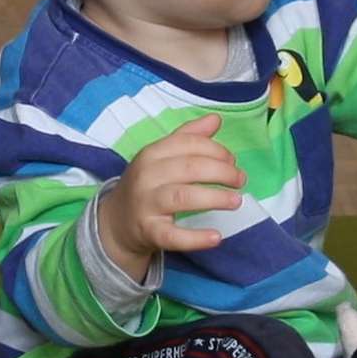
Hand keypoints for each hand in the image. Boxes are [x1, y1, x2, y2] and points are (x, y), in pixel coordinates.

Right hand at [98, 115, 244, 271]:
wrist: (116, 222)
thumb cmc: (147, 185)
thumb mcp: (161, 157)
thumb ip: (188, 137)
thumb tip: (215, 119)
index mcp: (152, 153)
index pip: (188, 144)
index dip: (216, 150)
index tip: (232, 161)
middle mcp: (147, 176)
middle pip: (189, 168)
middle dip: (221, 172)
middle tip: (240, 180)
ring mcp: (146, 204)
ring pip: (183, 197)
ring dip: (214, 198)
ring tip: (236, 201)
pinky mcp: (149, 232)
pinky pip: (173, 236)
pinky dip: (196, 238)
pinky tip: (216, 237)